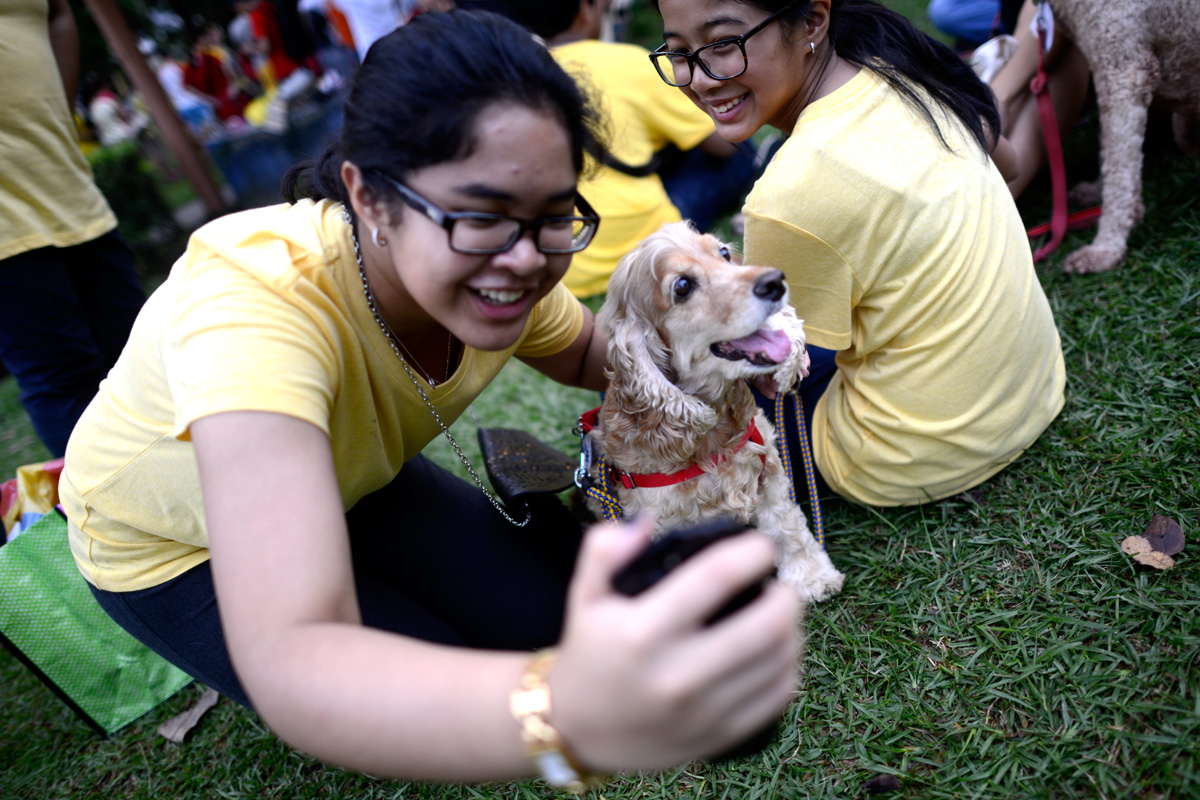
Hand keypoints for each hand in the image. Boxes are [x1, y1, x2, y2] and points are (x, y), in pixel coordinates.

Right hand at [548, 516, 800, 771]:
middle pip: (766, 623)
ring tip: (780, 614)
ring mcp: (703, 710)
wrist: (577, 729)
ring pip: (779, 660)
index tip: (763, 545)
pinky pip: (777, 697)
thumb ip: (603, 550)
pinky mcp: (719, 736)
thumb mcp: (583, 595)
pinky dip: (788, 667)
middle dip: (786, 595)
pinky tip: (778, 651)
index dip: (753, 553)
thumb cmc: (588, 652)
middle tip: (779, 584)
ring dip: (792, 629)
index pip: (717, 577)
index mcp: (644, 631)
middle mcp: (677, 673)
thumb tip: (646, 522)